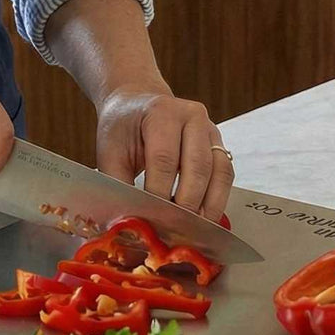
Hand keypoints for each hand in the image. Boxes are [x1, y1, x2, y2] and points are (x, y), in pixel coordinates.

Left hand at [95, 87, 233, 220]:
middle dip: (186, 205)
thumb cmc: (122, 127)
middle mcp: (192, 116)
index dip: (159, 194)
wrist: (136, 102)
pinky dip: (217, 199)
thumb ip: (118, 184)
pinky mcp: (218, 143)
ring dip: (207, 206)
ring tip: (192, 231)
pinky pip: (225, 174)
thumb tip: (129, 221)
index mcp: (162, 112)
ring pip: (218, 172)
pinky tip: (203, 218)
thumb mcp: (109, 151)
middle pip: (197, 167)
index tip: (153, 221)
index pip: (164, 159)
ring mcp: (209, 129)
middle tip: (174, 231)